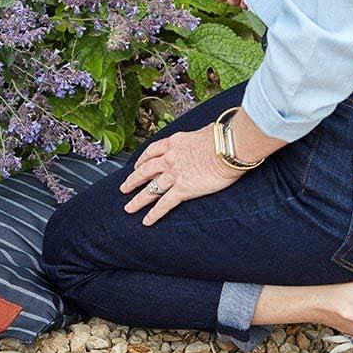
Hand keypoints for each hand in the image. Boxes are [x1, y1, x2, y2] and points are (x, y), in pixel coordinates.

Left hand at [118, 127, 243, 225]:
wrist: (228, 147)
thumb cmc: (222, 137)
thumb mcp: (204, 131)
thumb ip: (198, 137)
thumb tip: (206, 136)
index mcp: (173, 143)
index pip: (152, 151)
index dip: (142, 160)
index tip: (136, 166)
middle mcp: (169, 159)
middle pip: (145, 172)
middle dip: (133, 181)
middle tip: (123, 188)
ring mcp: (173, 175)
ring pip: (150, 190)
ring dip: (138, 200)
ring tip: (129, 208)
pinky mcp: (183, 189)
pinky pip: (164, 203)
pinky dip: (154, 213)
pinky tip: (146, 221)